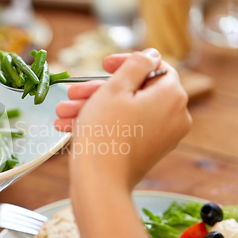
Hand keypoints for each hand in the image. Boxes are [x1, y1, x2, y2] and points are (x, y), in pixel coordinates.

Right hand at [56, 49, 191, 189]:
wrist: (100, 183)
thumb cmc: (105, 132)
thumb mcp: (115, 88)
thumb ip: (136, 65)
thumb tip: (152, 55)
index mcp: (172, 96)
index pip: (155, 66)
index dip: (127, 62)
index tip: (103, 65)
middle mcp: (175, 116)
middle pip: (136, 91)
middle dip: (98, 91)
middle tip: (72, 93)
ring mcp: (164, 136)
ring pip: (127, 111)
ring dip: (93, 108)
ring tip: (62, 113)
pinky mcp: (149, 151)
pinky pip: (128, 128)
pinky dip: (104, 124)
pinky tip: (71, 126)